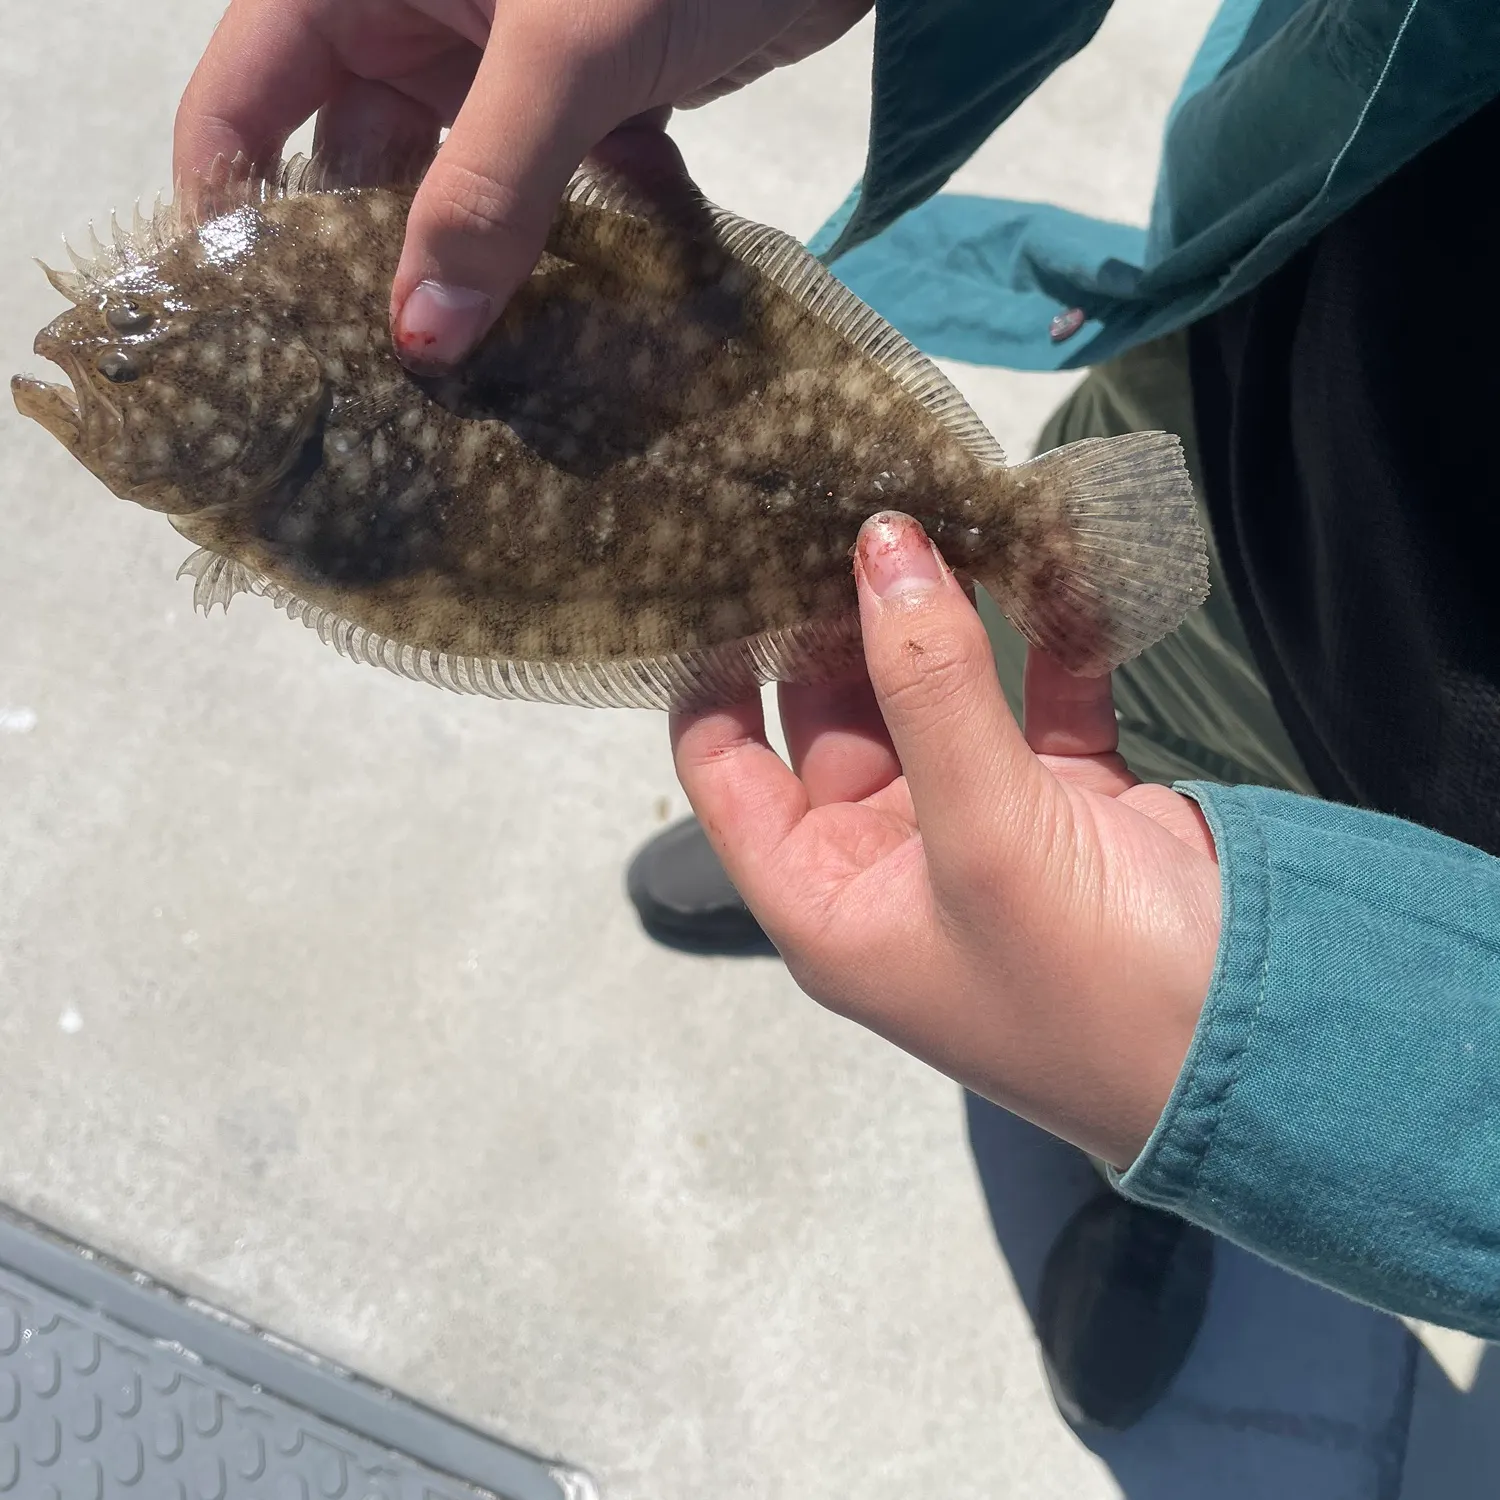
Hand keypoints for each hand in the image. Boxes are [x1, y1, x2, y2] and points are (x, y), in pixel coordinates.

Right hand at [174, 0, 870, 369]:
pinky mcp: (598, 93)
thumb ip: (491, 189)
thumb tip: (423, 339)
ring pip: (468, 188)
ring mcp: (511, 58)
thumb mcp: (566, 49)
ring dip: (486, 272)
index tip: (256, 332)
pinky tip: (601, 322)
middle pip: (359, 159)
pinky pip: (566, 187)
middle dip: (374, 265)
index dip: (234, 207)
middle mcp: (421, 16)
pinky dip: (588, 244)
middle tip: (384, 388)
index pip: (246, 95)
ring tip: (485, 382)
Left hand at [673, 513, 1222, 1168]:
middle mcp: (889, 862)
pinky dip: (1047, 637)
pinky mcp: (1069, 803)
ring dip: (939, 616)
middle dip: (833, 618)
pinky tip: (1048, 558)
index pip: (727, 769)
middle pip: (830, 716)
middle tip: (833, 499)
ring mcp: (980, 828)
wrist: (1261, 1057)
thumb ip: (929, 686)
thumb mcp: (983, 836)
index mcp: (828, 898)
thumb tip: (879, 542)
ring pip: (935, 696)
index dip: (713, 673)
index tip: (720, 564)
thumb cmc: (1086, 985)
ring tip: (931, 502)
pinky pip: (1040, 698)